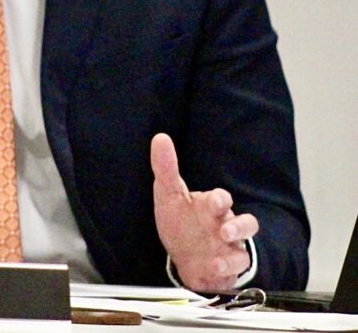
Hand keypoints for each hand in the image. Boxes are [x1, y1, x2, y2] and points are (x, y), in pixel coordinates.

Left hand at [151, 133, 257, 290]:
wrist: (183, 256)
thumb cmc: (179, 221)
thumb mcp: (168, 195)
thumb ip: (165, 168)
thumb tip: (160, 137)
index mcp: (210, 205)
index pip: (221, 198)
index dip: (220, 199)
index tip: (215, 201)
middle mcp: (224, 223)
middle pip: (243, 222)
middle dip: (237, 225)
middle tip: (224, 230)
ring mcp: (230, 245)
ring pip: (245, 244)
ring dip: (237, 247)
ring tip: (224, 247)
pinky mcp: (229, 265)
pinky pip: (236, 265)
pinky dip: (227, 266)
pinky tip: (214, 266)